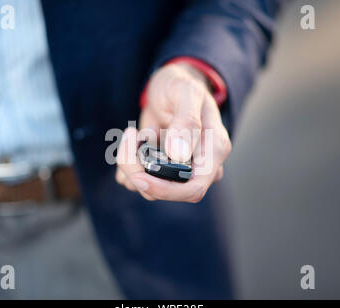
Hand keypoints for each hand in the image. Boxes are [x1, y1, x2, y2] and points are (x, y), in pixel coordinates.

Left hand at [116, 63, 231, 201]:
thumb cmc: (181, 84)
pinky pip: (138, 181)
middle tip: (129, 138)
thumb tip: (179, 154)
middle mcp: (198, 165)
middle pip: (168, 191)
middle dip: (139, 172)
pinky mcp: (160, 168)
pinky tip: (132, 140)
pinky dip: (127, 164)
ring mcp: (178, 168)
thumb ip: (186, 121)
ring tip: (134, 132)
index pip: (194, 189)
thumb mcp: (185, 92)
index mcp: (213, 150)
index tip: (139, 175)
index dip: (165, 190)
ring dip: (131, 164)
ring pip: (150, 188)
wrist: (168, 85)